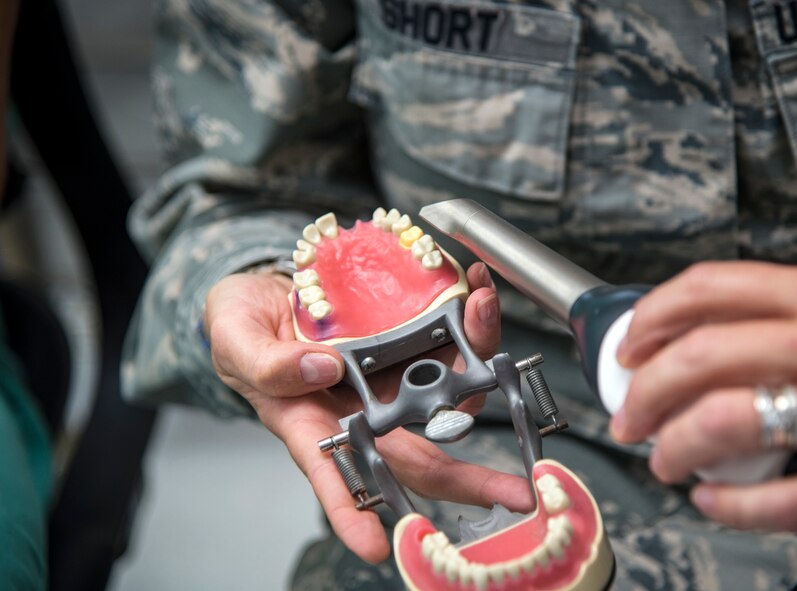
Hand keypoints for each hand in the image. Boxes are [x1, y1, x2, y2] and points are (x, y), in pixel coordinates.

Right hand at [203, 263, 533, 561]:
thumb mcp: (236, 340)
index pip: (334, 480)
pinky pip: (446, 345)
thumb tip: (323, 372)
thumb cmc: (242, 328)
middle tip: (515, 493)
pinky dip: (468, 320)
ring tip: (485, 311)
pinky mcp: (406, 346)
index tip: (375, 548)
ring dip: (478, 359)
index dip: (352, 516)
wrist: (264, 291)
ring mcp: (388, 381)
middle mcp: (360, 413)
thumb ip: (269, 364)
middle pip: (419, 457)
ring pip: (446, 394)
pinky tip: (475, 289)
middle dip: (470, 478)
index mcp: (311, 425)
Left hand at [612, 262, 796, 531]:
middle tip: (629, 416)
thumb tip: (669, 340)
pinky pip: (779, 500)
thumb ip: (768, 318)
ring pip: (724, 422)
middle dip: (644, 392)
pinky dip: (728, 506)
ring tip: (665, 459)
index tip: (627, 348)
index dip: (651, 318)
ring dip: (673, 447)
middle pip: (701, 356)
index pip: (710, 286)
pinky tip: (712, 499)